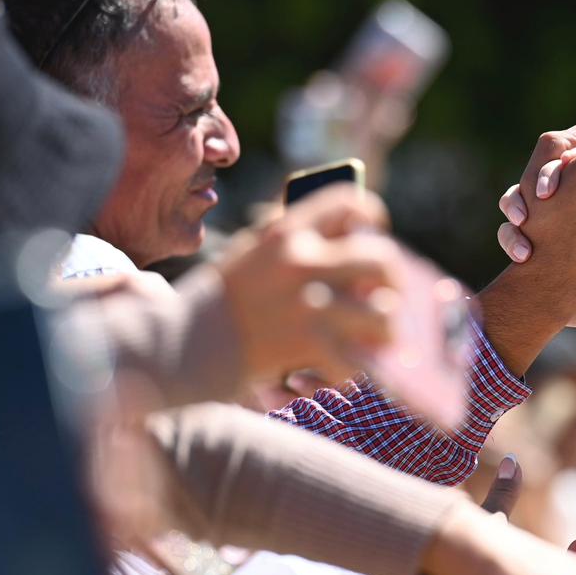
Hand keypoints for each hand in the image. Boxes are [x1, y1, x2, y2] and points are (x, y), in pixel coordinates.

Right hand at [217, 184, 406, 383]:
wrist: (181, 345)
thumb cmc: (220, 300)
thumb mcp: (250, 252)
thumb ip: (293, 238)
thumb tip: (351, 235)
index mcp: (286, 233)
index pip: (348, 203)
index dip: (372, 214)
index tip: (376, 229)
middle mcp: (301, 263)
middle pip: (383, 259)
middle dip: (393, 279)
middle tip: (387, 293)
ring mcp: (308, 305)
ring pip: (385, 314)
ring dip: (384, 331)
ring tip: (374, 339)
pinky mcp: (309, 347)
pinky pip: (359, 360)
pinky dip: (352, 370)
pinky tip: (339, 369)